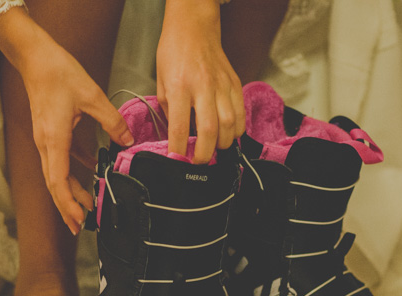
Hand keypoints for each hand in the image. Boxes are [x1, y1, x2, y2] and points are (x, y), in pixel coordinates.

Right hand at [0, 8, 133, 233]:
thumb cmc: (58, 73)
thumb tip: (127, 140)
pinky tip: (89, 173)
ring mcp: (46, 139)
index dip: (67, 203)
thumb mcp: (92, 96)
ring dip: (70, 191)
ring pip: (56, 174)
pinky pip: (61, 158)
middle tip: (81, 226)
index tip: (78, 219)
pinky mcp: (50, 132)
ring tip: (86, 206)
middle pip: (55, 184)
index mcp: (54, 139)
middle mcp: (46, 144)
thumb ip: (112, 121)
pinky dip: (73, 170)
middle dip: (67, 206)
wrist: (35, 57)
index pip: (58, 180)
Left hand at [157, 0, 244, 163]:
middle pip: (210, 130)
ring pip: (230, 124)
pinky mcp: (234, 83)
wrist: (193, 27)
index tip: (177, 160)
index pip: (180, 127)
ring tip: (214, 148)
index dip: (179, 149)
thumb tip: (175, 133)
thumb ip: (168, 109)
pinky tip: (228, 134)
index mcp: (179, 87)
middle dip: (205, 153)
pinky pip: (241, 113)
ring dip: (222, 143)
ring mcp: (222, 85)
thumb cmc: (174, 52)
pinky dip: (237, 129)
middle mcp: (203, 87)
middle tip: (198, 162)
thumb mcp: (161, 81)